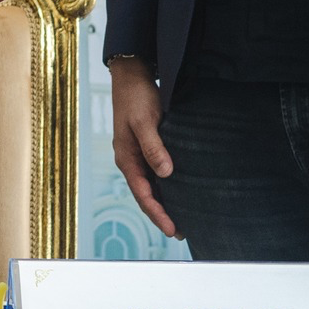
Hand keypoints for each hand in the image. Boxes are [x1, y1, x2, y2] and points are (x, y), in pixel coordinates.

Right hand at [109, 58, 177, 237]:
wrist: (131, 76)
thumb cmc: (136, 97)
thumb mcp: (145, 121)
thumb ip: (154, 147)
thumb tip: (166, 174)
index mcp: (126, 158)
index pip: (143, 194)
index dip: (158, 214)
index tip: (173, 230)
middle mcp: (131, 160)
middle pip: (146, 195)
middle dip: (161, 214)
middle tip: (181, 232)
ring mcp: (138, 154)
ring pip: (151, 185)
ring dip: (164, 201)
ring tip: (182, 217)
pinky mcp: (147, 147)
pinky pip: (155, 173)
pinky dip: (166, 186)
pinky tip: (178, 190)